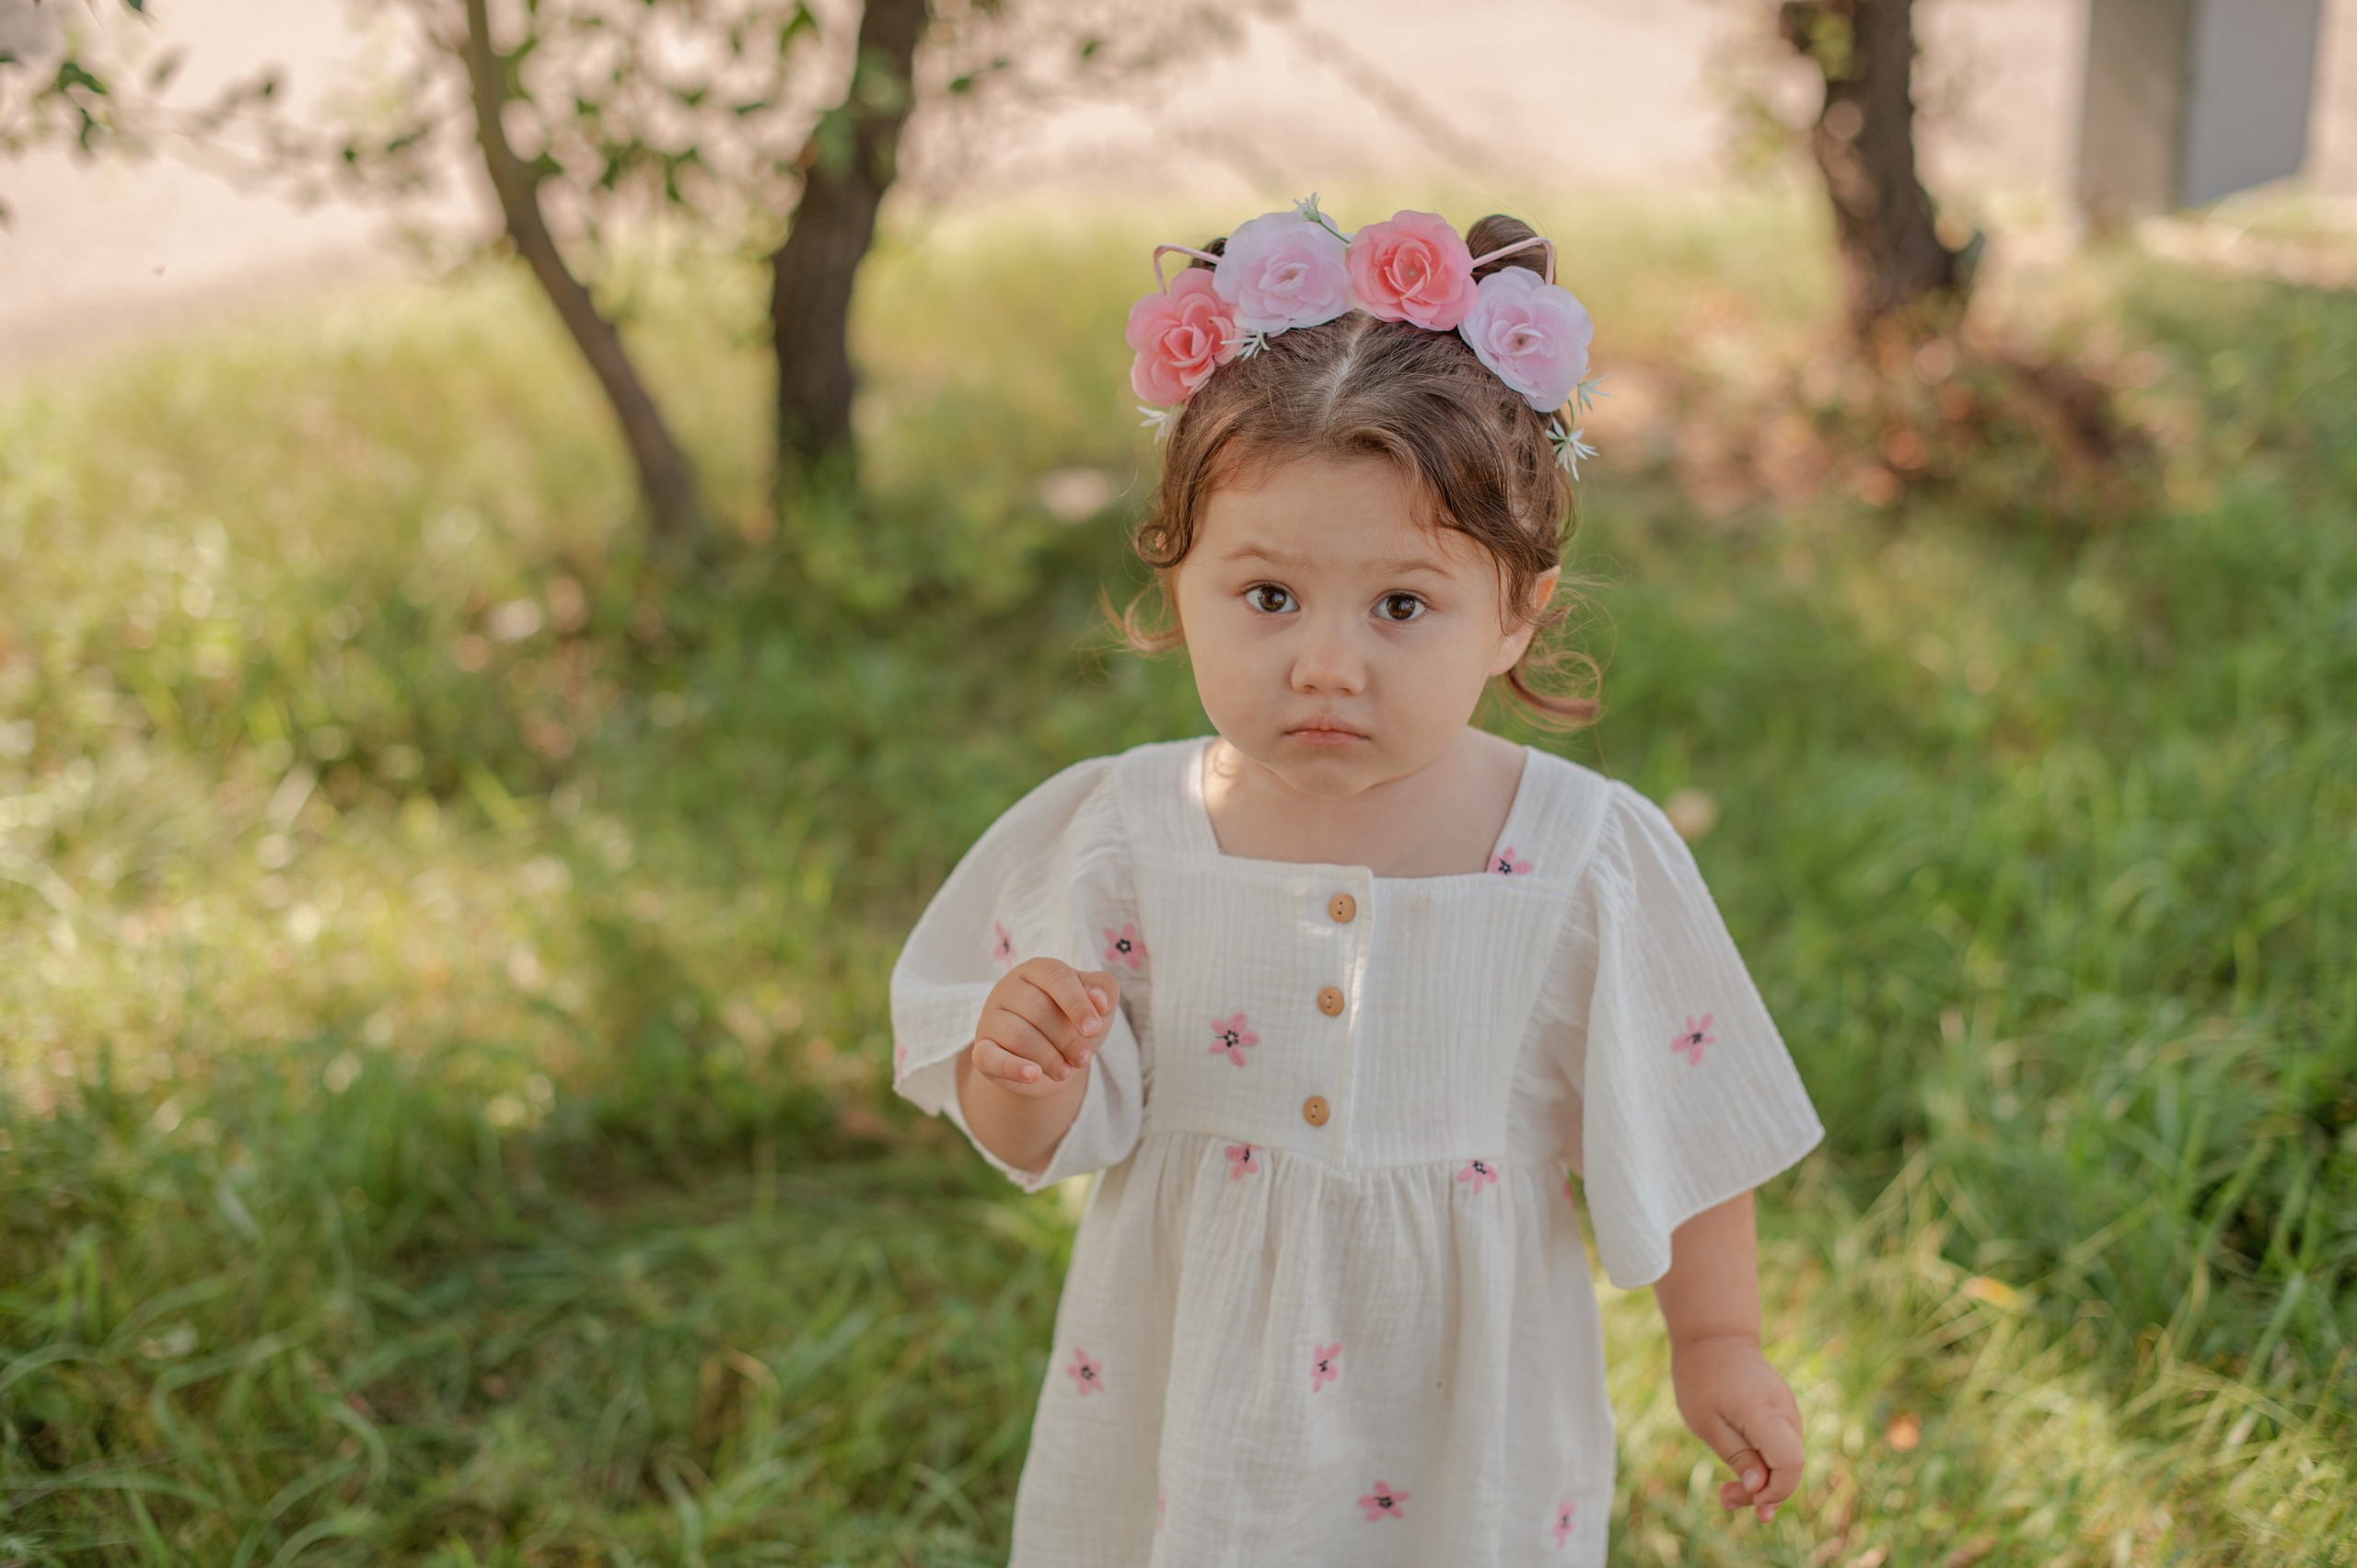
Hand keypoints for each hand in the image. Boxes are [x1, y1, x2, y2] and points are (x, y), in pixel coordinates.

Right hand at [967, 958, 1118, 1097]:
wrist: (1049, 1061)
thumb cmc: (1073, 1023)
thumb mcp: (1097, 1005)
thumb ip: (1104, 990)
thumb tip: (1099, 1000)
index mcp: (1038, 969)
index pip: (1056, 977)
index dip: (1077, 1004)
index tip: (1094, 1030)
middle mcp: (1009, 987)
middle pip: (1038, 1009)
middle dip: (1067, 1039)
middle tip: (1083, 1058)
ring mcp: (991, 1017)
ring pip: (1018, 1035)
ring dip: (1049, 1058)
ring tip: (1065, 1071)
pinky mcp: (981, 1049)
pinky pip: (988, 1057)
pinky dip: (1012, 1067)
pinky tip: (1033, 1074)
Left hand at [1670, 1334, 1803, 1522]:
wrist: (1714, 1335)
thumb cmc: (1701, 1376)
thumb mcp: (1707, 1422)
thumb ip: (1737, 1455)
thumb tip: (1760, 1489)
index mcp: (1765, 1413)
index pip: (1790, 1464)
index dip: (1776, 1490)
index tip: (1749, 1499)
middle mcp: (1785, 1412)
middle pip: (1790, 1467)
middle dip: (1764, 1493)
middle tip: (1725, 1501)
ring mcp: (1787, 1409)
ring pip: (1786, 1459)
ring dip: (1762, 1481)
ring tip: (1726, 1492)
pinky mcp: (1782, 1410)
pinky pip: (1781, 1445)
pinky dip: (1765, 1463)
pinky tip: (1741, 1471)